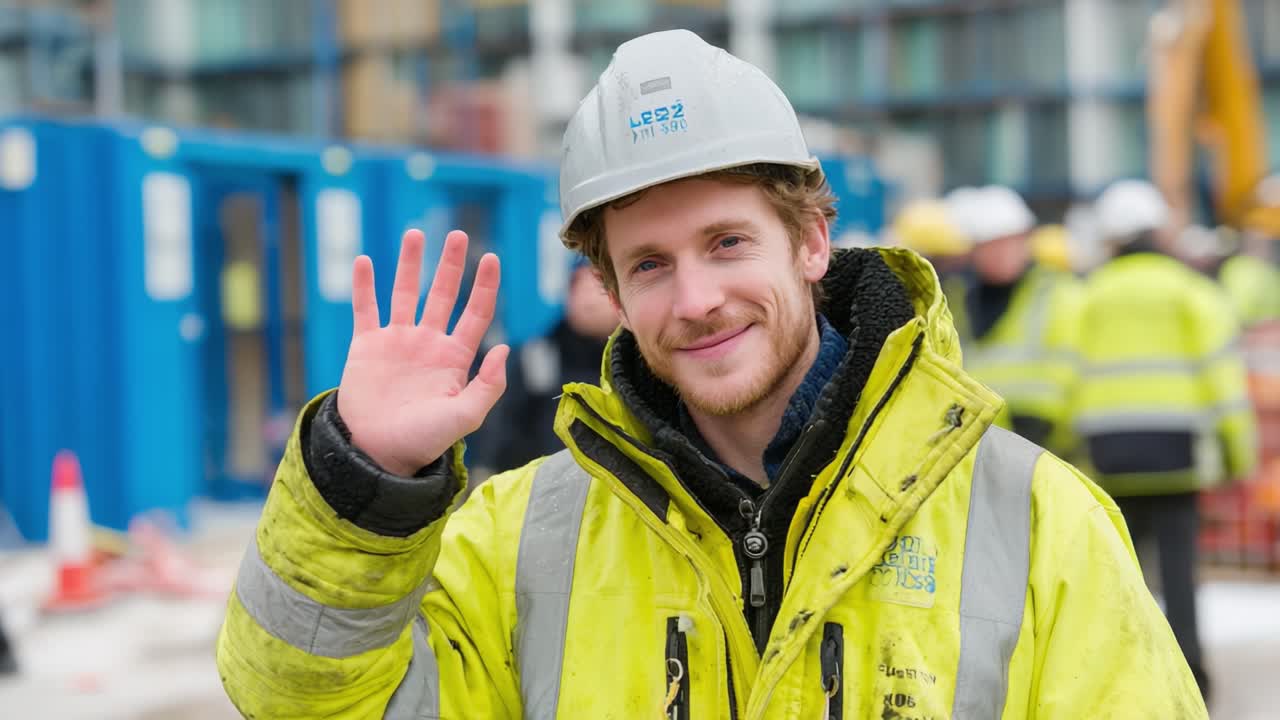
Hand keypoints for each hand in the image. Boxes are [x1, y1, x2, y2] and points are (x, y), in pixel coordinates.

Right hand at [337, 229, 508, 475]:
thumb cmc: (423, 440)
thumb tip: (505, 348)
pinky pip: (365, 309)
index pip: (476, 313)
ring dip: (410, 264)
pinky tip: (364, 261)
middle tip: (459, 235)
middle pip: (443, 294)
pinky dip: (364, 285)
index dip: (485, 287)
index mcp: (455, 357)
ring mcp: (397, 342)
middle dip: (451, 265)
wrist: (377, 453)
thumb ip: (488, 386)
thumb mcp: (465, 417)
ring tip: (415, 234)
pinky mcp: (366, 346)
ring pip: (405, 293)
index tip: (492, 258)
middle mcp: (428, 343)